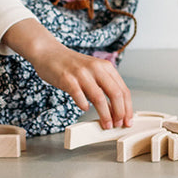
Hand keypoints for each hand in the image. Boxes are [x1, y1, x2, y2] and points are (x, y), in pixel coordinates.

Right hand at [1, 19, 132, 128]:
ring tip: (106, 124)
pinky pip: (79, 95)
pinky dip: (84, 105)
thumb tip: (115, 110)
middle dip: (119, 113)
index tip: (128, 121)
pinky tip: (85, 108)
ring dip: (105, 114)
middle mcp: (96, 68)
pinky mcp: (67, 78)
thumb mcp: (92, 72)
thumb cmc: (71, 65)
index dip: (128, 108)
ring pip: (99, 97)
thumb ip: (103, 88)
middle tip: (118, 125)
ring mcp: (81, 73)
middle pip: (115, 94)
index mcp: (105, 67)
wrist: (49, 52)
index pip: (123, 90)